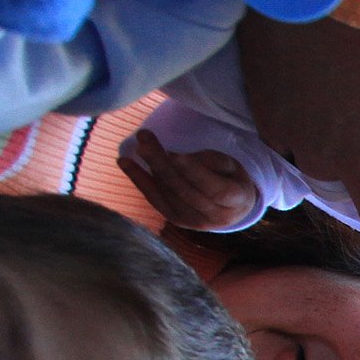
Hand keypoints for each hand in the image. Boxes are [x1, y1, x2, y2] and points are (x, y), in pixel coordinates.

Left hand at [120, 129, 261, 233]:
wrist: (232, 210)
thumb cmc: (231, 179)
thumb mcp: (232, 166)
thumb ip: (212, 161)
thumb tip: (180, 159)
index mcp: (234, 201)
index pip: (213, 188)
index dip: (193, 172)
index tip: (174, 153)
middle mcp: (213, 216)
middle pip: (184, 190)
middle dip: (162, 163)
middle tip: (145, 137)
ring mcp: (193, 222)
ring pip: (168, 194)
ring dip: (149, 167)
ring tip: (139, 143)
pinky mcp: (176, 220)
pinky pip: (154, 199)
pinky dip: (139, 180)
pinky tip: (125, 162)